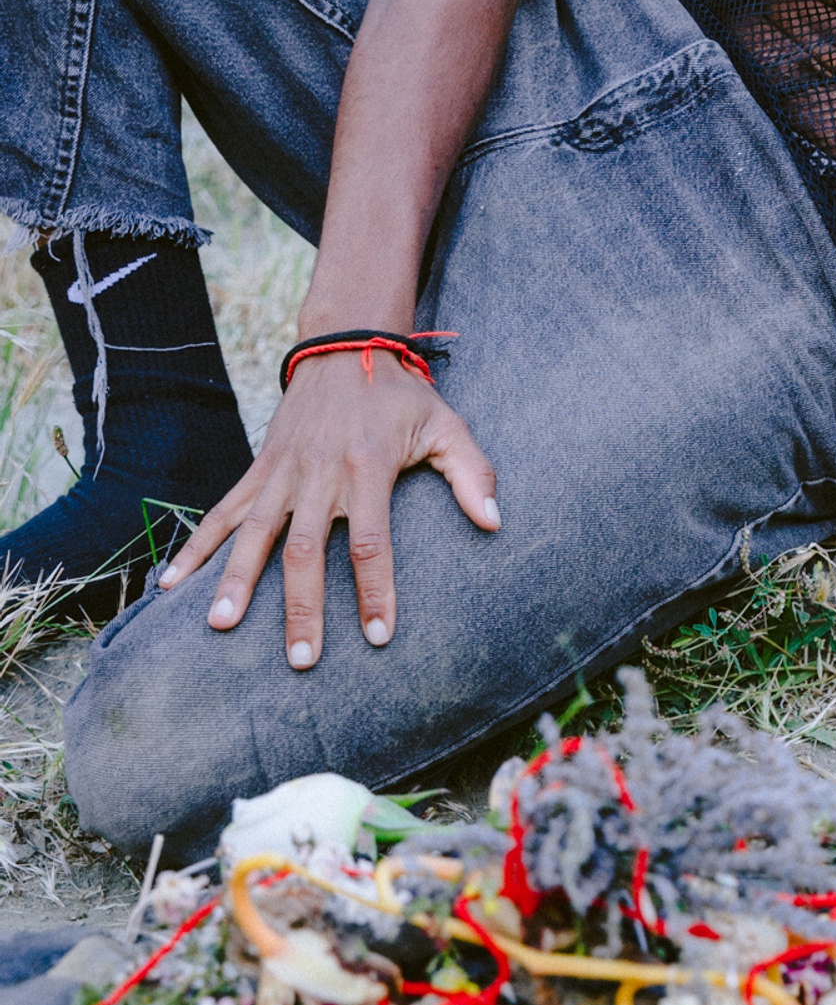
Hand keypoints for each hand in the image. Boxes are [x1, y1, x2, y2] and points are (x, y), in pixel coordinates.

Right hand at [157, 350, 499, 667]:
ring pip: (256, 533)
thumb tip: (495, 522)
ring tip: (220, 626)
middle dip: (303, 607)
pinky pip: (224, 511)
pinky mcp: (259, 469)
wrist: (345, 345)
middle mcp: (320, 472)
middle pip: (306, 549)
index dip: (375, 591)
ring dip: (237, 581)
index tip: (379, 637)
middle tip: (302, 659)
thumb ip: (473, 472)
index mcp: (369, 467)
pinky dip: (197, 547)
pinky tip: (172, 585)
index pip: (371, 541)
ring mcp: (283, 472)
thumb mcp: (445, 424)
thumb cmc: (400, 395)